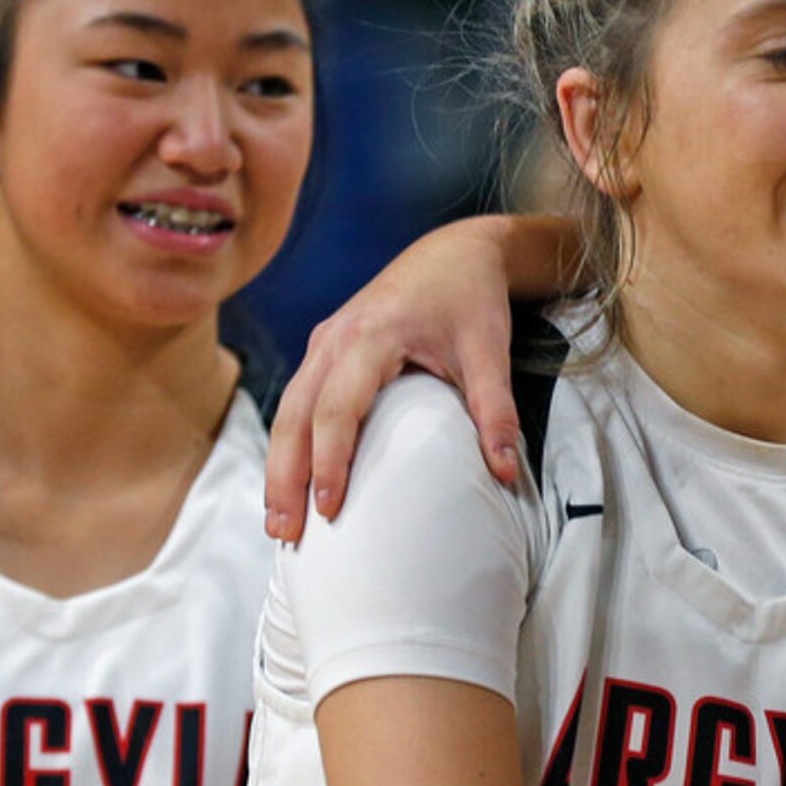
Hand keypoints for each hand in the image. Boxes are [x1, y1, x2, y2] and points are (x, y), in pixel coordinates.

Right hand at [264, 218, 552, 539]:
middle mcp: (335, 337)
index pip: (337, 408)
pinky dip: (288, 444)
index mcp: (372, 335)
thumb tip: (506, 475)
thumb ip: (497, 413)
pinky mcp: (324, 348)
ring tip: (279, 522)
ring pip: (287, 410)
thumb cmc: (471, 299)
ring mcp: (324, 341)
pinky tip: (290, 484)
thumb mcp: (489, 352)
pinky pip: (296, 401)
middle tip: (287, 534)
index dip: (330, 460)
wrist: (455, 251)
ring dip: (278, 467)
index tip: (329, 508)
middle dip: (286, 477)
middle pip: (295, 415)